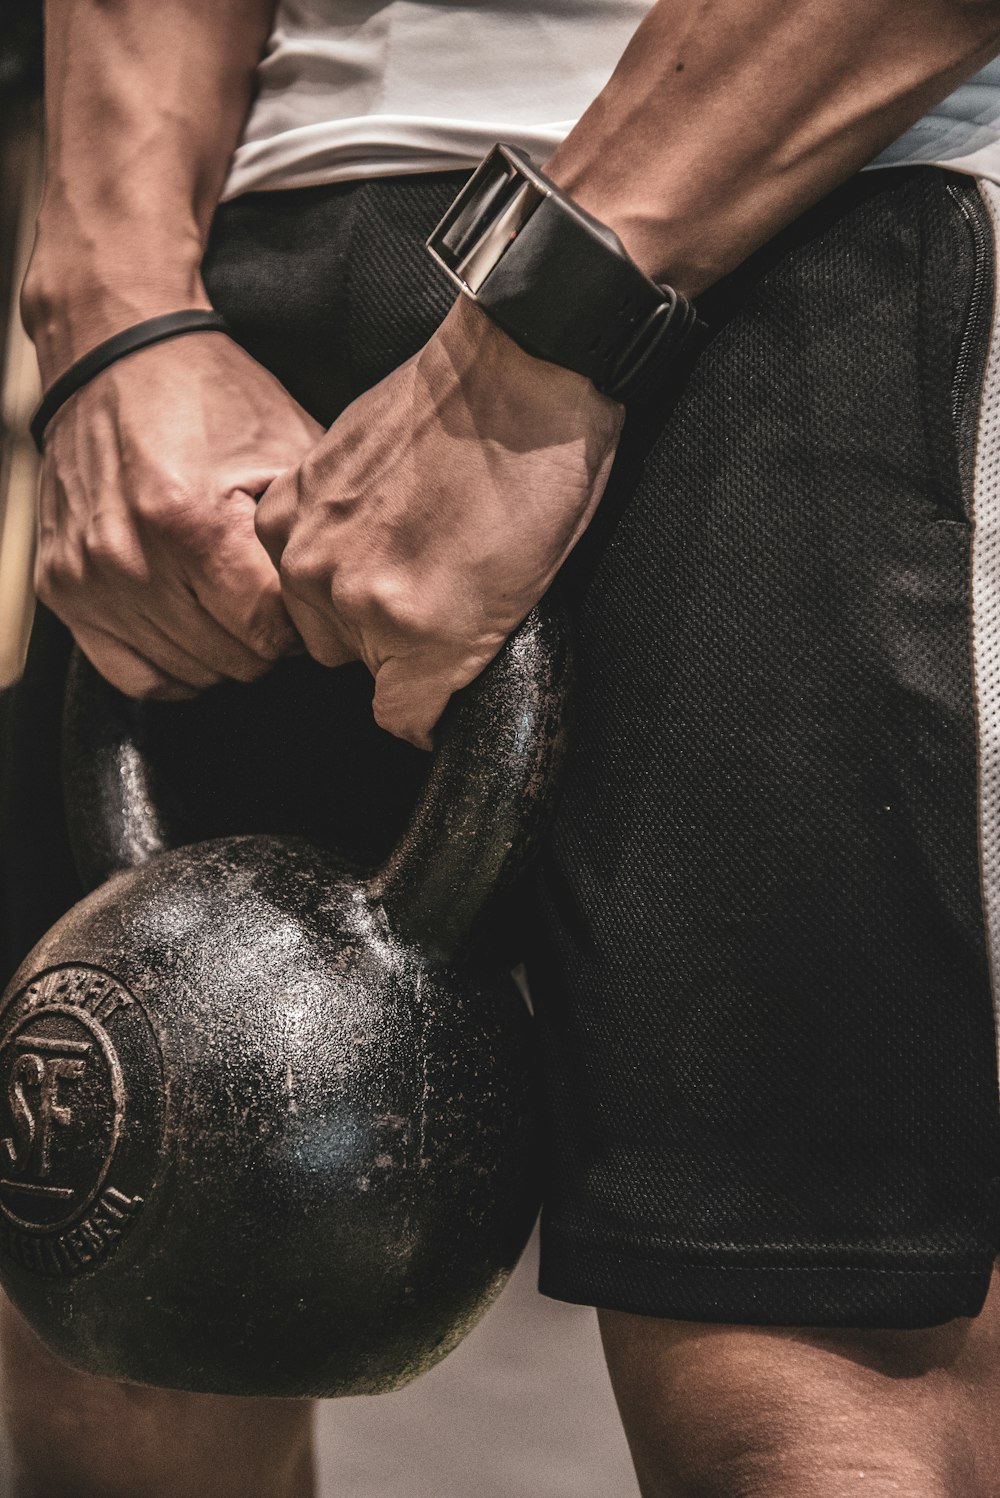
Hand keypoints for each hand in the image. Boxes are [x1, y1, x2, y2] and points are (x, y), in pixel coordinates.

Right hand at [35, 333, 323, 698]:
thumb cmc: (212, 397)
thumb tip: (345, 599)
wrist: (114, 352)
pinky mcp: (61, 587)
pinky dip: (173, 665)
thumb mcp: (286, 448)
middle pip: (234, 658)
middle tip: (267, 594)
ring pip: (189, 673)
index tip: (303, 595)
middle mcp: (131, 558)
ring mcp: (90, 578)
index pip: (270, 631)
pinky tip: (195, 630)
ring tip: (231, 600)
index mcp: (193, 523)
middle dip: (265, 636)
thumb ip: (318, 529)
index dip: (300, 620)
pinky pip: (134, 675)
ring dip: (222, 649)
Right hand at [255, 299, 622, 747]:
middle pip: (350, 662)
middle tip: (428, 592)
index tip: (433, 691)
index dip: (423, 708)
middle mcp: (351, 596)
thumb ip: (459, 656)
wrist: (520, 371)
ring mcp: (313, 541)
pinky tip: (366, 515)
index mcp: (420, 632)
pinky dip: (320, 544)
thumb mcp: (526, 597)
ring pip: (311, 611)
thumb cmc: (542, 477)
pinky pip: (287, 553)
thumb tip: (426, 685)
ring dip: (344, 593)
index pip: (399, 716)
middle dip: (386, 643)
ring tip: (399, 546)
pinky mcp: (293, 493)